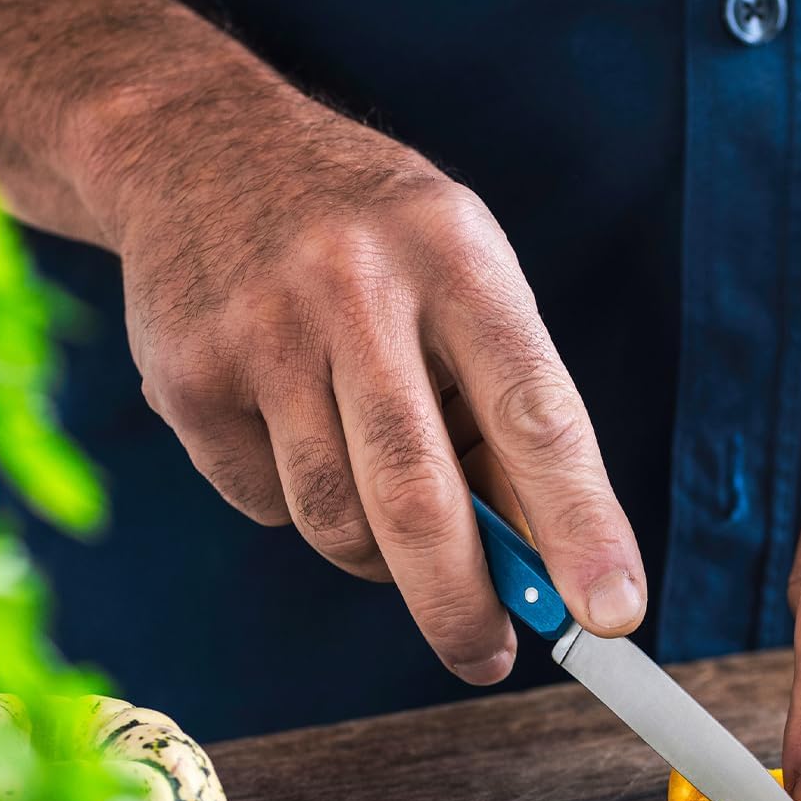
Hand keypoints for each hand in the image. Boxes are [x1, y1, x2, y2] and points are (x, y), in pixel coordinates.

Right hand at [99, 83, 644, 681]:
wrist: (192, 144)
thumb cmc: (374, 245)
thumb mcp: (465, 285)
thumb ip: (506, 418)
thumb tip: (545, 566)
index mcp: (458, 260)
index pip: (535, 416)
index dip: (580, 525)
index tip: (612, 611)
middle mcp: (357, 289)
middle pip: (417, 499)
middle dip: (462, 604)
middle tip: (488, 657)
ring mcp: (261, 331)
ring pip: (337, 520)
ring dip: (376, 551)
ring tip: (381, 492)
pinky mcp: (189, 377)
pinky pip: (266, 505)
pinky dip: (297, 504)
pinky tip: (293, 428)